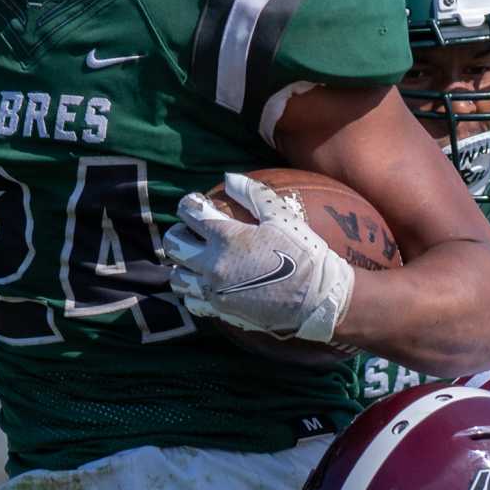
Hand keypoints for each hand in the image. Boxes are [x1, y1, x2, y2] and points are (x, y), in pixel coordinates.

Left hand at [163, 173, 353, 344]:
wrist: (317, 298)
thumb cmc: (303, 253)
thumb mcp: (282, 217)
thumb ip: (253, 194)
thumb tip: (228, 178)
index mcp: (226, 237)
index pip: (189, 213)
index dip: (190, 204)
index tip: (197, 204)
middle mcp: (213, 264)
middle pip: (173, 245)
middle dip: (178, 234)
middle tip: (192, 233)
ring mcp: (214, 290)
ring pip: (177, 277)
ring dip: (182, 266)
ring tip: (196, 261)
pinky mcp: (221, 310)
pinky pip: (192, 301)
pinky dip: (193, 292)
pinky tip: (206, 285)